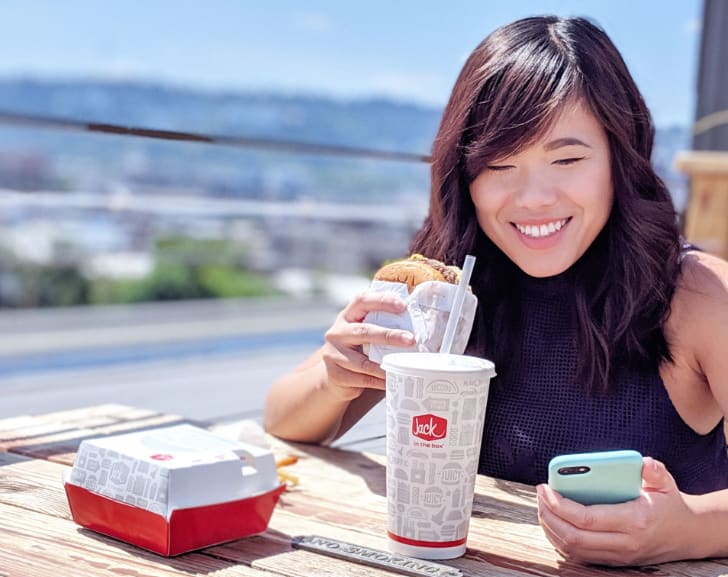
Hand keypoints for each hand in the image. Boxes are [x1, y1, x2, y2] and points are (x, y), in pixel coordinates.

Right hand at [321, 291, 414, 401]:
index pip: (362, 301)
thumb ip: (382, 325)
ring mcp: (334, 354)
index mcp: (347, 316)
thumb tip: (420, 323)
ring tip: (404, 366)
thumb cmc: (359, 350)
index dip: (382, 300)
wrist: (334, 376)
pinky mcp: (336, 374)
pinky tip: (391, 380)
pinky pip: (362, 379)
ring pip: (363, 361)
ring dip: (386, 365)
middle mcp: (337, 332)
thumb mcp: (365, 332)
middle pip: (364, 331)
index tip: (403, 306)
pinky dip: (379, 381)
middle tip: (411, 340)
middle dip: (389, 335)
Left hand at [537, 457, 698, 565]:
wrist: (687, 534)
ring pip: (573, 549)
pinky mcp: (613, 560)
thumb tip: (642, 463)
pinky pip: (579, 555)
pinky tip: (553, 520)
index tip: (545, 488)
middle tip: (539, 494)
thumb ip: (654, 471)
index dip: (560, 505)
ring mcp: (618, 555)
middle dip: (548, 515)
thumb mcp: (666, 482)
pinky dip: (560, 539)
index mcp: (634, 521)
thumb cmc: (669, 504)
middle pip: (573, 537)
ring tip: (542, 505)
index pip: (587, 519)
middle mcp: (624, 543)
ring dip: (551, 528)